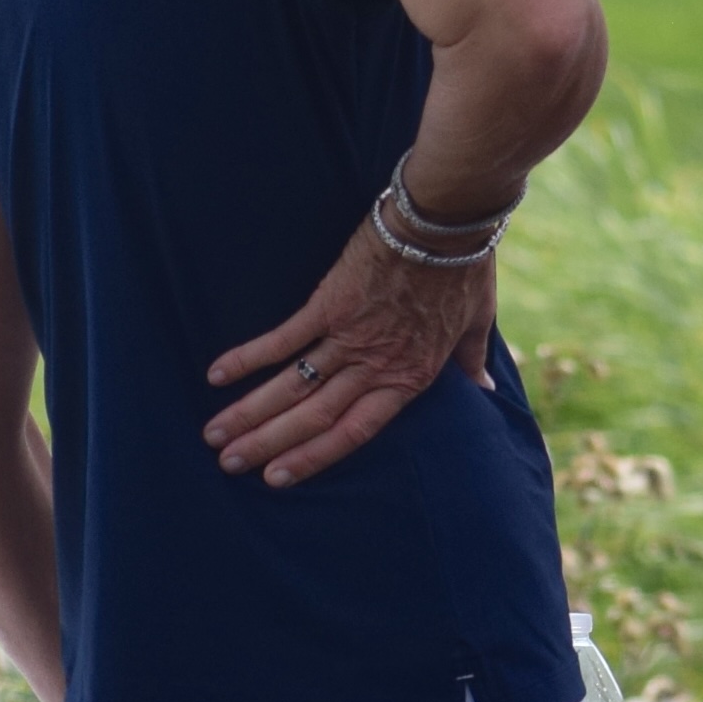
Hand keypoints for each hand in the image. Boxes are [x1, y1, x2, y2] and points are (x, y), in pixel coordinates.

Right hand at [201, 213, 496, 487]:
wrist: (445, 223)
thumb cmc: (465, 269)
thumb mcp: (477, 322)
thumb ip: (471, 361)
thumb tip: (487, 389)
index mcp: (410, 377)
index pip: (354, 432)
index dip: (313, 458)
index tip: (277, 478)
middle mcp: (374, 366)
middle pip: (312, 417)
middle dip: (267, 444)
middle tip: (228, 465)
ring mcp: (349, 337)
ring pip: (291, 385)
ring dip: (250, 412)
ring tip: (215, 435)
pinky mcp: (328, 304)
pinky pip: (282, 339)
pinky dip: (248, 358)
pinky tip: (217, 376)